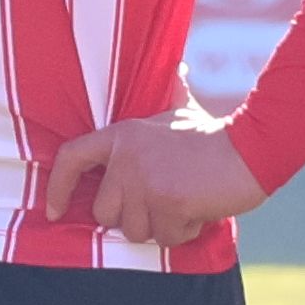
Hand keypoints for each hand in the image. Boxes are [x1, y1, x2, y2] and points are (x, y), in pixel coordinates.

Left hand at [43, 99, 269, 250]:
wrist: (251, 148)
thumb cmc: (214, 134)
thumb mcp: (180, 108)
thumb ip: (169, 92)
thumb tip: (179, 67)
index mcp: (122, 135)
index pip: (72, 158)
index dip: (57, 188)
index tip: (53, 211)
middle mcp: (126, 158)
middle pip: (104, 212)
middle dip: (133, 218)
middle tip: (162, 202)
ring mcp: (145, 181)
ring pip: (135, 231)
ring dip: (161, 227)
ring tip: (183, 202)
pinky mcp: (167, 202)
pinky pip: (164, 237)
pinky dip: (183, 232)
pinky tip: (197, 210)